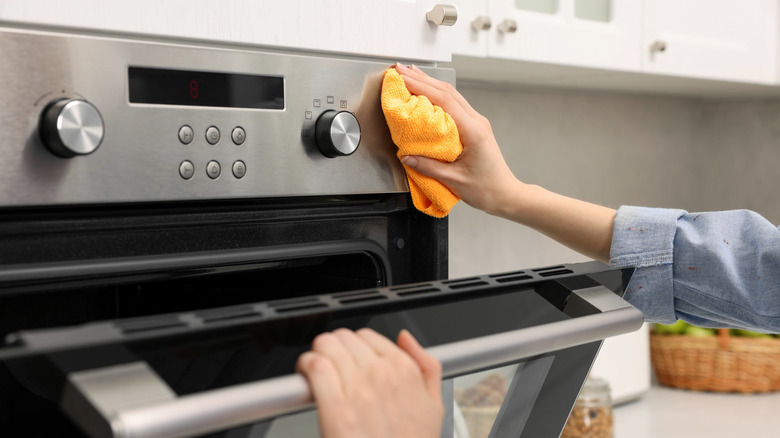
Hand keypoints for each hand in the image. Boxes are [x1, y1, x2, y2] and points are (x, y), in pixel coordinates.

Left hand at [296, 328, 443, 437]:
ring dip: (318, 353)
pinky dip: (306, 365)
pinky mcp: (336, 409)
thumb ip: (426, 365)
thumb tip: (406, 338)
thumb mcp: (435, 407)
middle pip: (344, 338)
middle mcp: (382, 375)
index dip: (355, 345)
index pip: (368, 335)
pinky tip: (306, 375)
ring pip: (327, 346)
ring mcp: (359, 390)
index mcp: (405, 371)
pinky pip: (316, 367)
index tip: (349, 357)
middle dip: (335, 347)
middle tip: (332, 364)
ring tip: (316, 369)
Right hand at [394, 63, 521, 216]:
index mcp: (473, 131)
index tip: (403, 78)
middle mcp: (477, 122)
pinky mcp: (475, 127)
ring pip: (452, 95)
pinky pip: (455, 105)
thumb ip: (428, 167)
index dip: (421, 86)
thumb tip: (406, 156)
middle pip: (448, 92)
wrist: (505, 194)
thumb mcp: (454, 180)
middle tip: (400, 70)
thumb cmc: (486, 189)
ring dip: (430, 84)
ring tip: (410, 75)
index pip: (444, 100)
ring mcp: (477, 123)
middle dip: (422, 79)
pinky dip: (438, 96)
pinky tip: (427, 94)